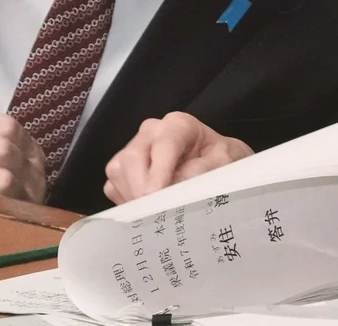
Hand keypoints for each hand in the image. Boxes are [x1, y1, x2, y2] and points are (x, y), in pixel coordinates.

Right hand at [104, 112, 252, 203]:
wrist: (216, 163)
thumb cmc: (220, 159)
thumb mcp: (224, 162)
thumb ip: (202, 171)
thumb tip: (175, 186)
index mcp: (178, 125)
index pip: (164, 145)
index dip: (159, 171)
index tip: (155, 194)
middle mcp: (151, 132)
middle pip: (132, 157)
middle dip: (140, 187)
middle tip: (153, 213)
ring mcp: (134, 149)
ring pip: (118, 172)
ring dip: (133, 197)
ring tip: (156, 213)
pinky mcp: (123, 169)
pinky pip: (114, 186)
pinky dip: (127, 202)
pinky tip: (147, 209)